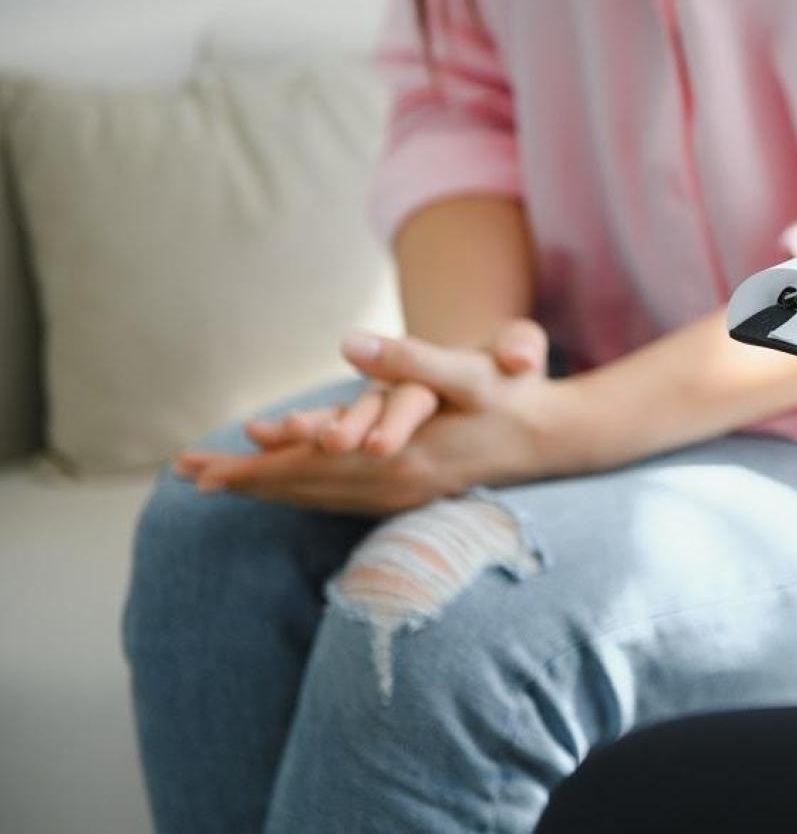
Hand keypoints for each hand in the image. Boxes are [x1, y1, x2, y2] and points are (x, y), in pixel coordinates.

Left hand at [176, 320, 596, 514]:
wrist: (558, 438)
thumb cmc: (514, 398)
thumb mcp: (466, 370)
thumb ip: (409, 358)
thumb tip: (350, 343)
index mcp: (398, 458)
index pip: (310, 468)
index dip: (255, 467)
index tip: (206, 471)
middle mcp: (394, 486)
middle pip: (306, 489)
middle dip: (247, 483)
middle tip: (190, 479)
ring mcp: (405, 496)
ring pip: (322, 498)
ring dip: (272, 492)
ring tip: (221, 486)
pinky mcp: (413, 494)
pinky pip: (343, 501)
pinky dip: (307, 494)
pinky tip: (292, 492)